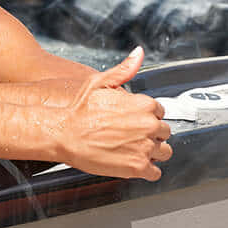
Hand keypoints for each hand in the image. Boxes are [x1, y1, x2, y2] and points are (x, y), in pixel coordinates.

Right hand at [52, 47, 172, 180]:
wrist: (63, 133)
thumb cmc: (79, 111)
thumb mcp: (100, 82)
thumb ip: (124, 70)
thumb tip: (138, 54)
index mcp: (144, 105)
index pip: (160, 113)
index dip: (147, 118)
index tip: (135, 122)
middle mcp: (149, 125)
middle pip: (164, 133)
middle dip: (151, 135)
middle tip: (131, 137)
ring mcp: (145, 147)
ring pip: (164, 153)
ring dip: (152, 153)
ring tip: (133, 151)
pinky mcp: (138, 167)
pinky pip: (155, 172)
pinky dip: (147, 171)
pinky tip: (133, 164)